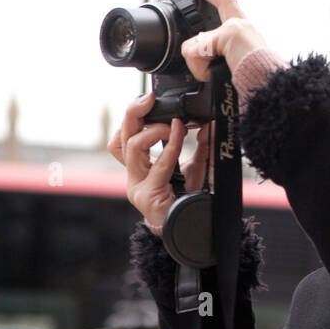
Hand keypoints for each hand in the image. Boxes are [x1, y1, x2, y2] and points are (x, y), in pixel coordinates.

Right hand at [108, 93, 214, 230]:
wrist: (194, 230)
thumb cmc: (190, 201)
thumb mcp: (197, 167)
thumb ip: (202, 145)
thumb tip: (209, 123)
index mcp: (140, 168)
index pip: (122, 138)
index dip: (132, 116)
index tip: (150, 99)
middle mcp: (134, 176)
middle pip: (120, 138)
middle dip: (133, 113)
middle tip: (149, 99)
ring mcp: (138, 186)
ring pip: (131, 146)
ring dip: (154, 129)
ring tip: (172, 125)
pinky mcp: (148, 195)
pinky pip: (158, 163)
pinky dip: (170, 144)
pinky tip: (178, 133)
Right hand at [180, 0, 269, 80]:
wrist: (262, 87)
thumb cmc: (257, 59)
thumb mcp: (230, 36)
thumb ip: (205, 39)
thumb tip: (192, 51)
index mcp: (237, 21)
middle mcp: (230, 37)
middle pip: (200, 31)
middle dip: (194, 41)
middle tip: (196, 51)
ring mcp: (223, 55)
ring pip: (195, 52)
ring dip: (197, 61)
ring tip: (210, 68)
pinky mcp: (218, 72)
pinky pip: (198, 69)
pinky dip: (200, 73)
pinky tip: (208, 76)